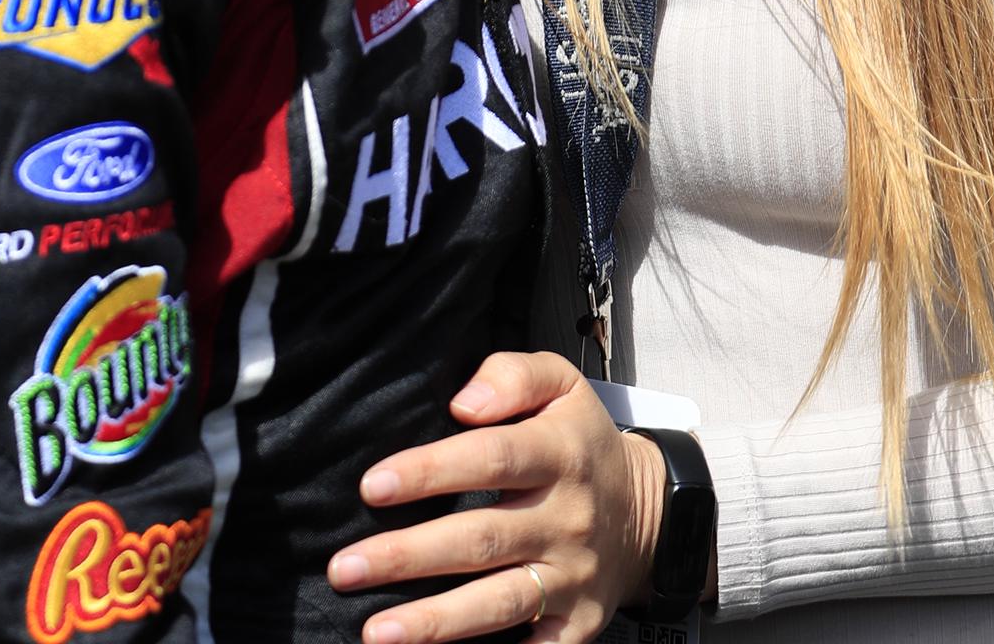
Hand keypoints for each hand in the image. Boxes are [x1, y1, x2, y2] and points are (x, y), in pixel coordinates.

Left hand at [326, 350, 662, 643]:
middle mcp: (565, 519)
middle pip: (481, 539)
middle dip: (408, 556)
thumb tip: (463, 403)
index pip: (490, 459)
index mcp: (559, 453)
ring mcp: (572, 577)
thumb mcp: (562, 384)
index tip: (372, 486)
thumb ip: (513, 375)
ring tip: (375, 632)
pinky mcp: (577, 625)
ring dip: (434, 622)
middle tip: (345, 567)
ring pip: (498, 603)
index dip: (430, 473)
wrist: (647, 512)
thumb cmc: (579, 440)